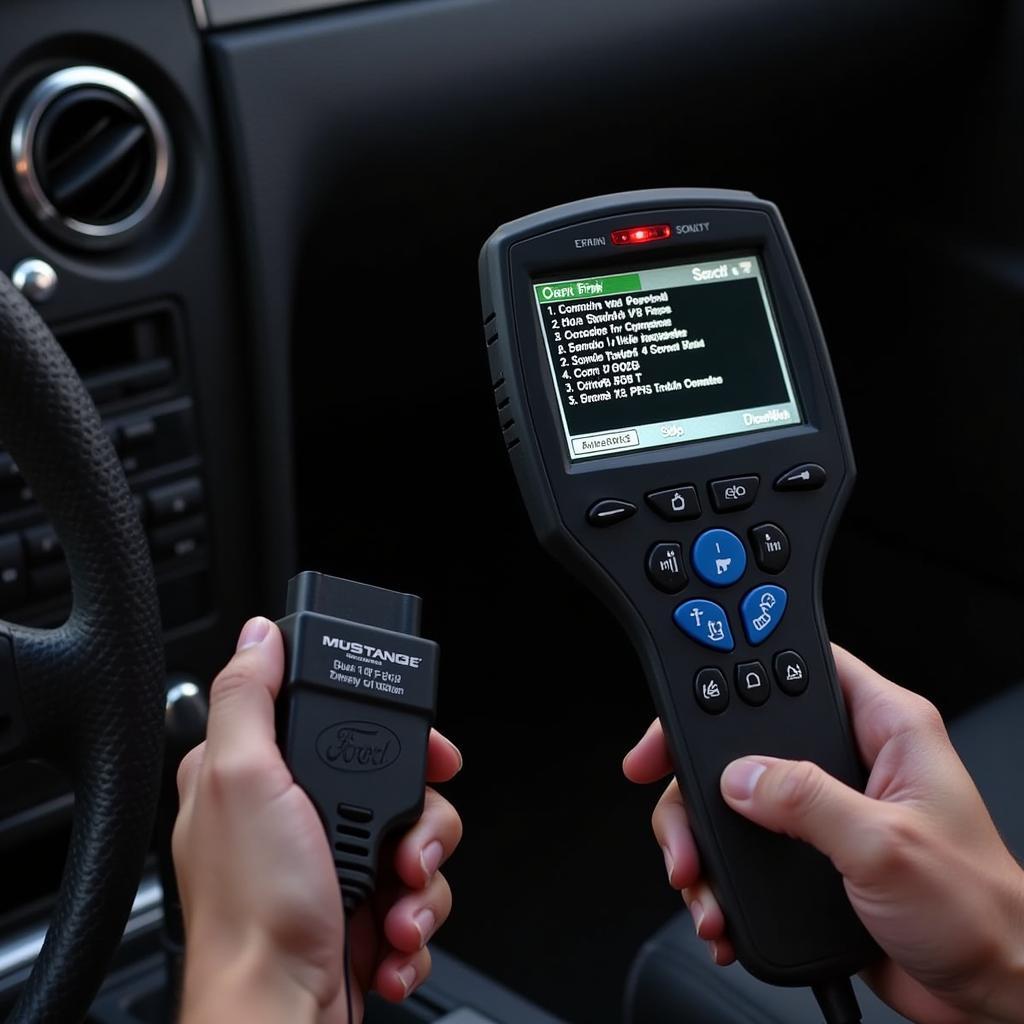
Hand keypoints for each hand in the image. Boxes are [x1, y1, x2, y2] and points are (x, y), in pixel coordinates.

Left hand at [174, 616, 462, 1023]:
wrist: (279, 1017)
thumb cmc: (254, 912)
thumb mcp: (241, 779)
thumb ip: (250, 698)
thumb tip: (259, 634)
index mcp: (258, 776)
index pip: (341, 721)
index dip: (392, 731)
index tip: (428, 753)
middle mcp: (294, 818)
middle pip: (396, 783)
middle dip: (420, 821)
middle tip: (409, 848)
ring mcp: (330, 867)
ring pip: (417, 842)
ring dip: (422, 881)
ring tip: (396, 908)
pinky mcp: (359, 912)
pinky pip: (416, 897)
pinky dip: (413, 923)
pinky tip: (389, 941)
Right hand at [623, 645, 1023, 1023]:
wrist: (991, 997)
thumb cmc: (981, 914)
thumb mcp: (888, 846)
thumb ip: (808, 801)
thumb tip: (740, 776)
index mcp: (884, 728)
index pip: (795, 668)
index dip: (734, 673)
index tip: (682, 708)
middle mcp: (848, 760)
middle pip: (742, 737)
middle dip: (696, 780)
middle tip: (676, 813)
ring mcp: (824, 808)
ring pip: (730, 798)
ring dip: (701, 843)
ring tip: (699, 882)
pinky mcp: (808, 853)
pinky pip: (741, 847)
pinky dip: (718, 878)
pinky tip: (720, 909)